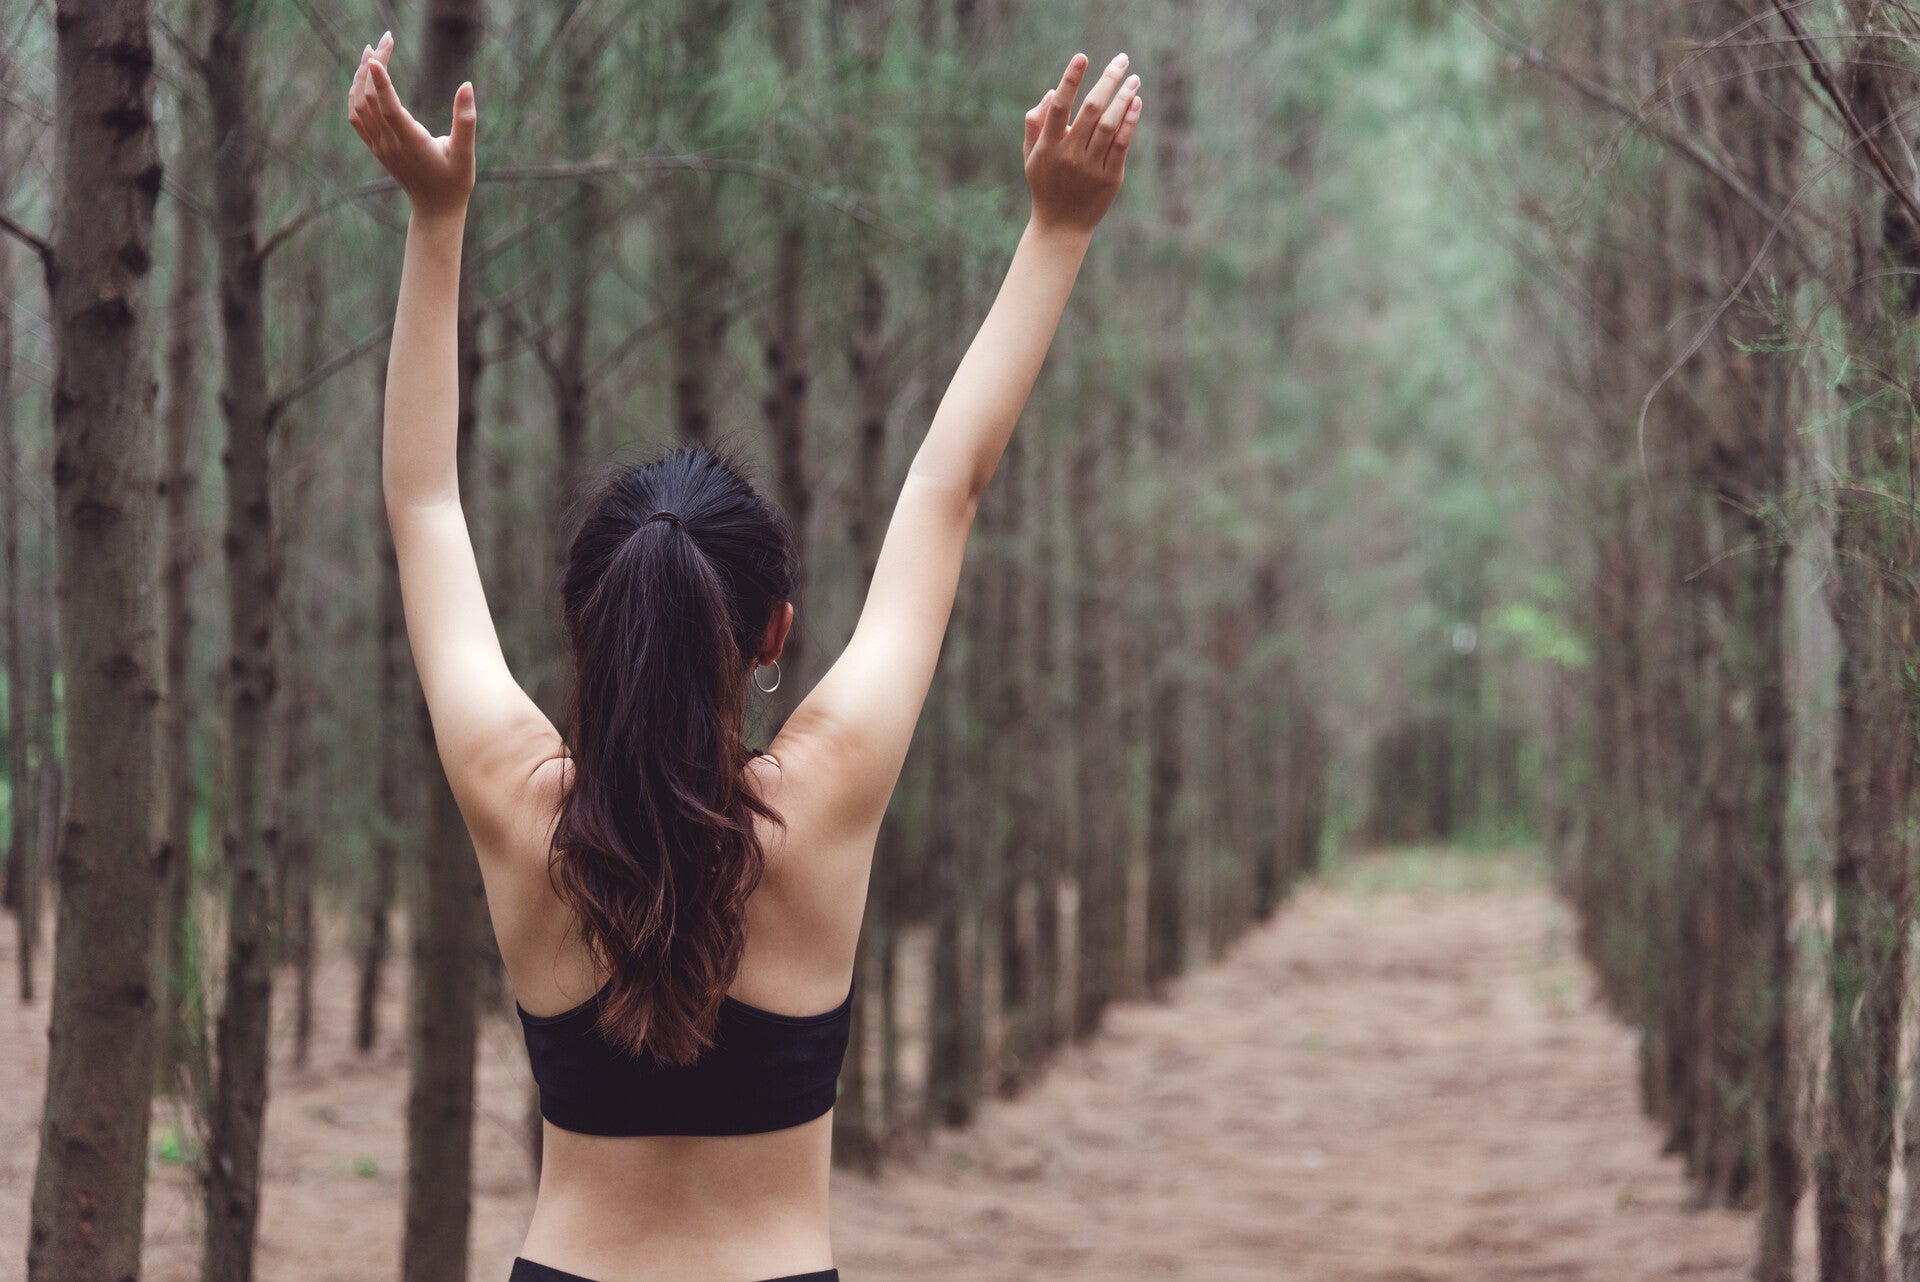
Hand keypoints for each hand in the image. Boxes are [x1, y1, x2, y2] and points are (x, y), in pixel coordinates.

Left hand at [346, 31, 476, 218]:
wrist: (435, 209)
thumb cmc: (455, 181)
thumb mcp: (466, 153)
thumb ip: (466, 120)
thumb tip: (466, 86)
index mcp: (412, 144)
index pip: (388, 109)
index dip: (380, 82)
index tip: (375, 55)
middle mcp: (390, 144)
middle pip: (370, 98)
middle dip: (374, 65)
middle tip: (387, 38)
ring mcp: (379, 145)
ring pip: (358, 105)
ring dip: (360, 76)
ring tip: (371, 51)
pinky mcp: (376, 146)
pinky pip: (356, 116)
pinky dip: (355, 93)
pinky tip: (363, 78)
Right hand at [1022, 52, 1142, 235]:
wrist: (1060, 226)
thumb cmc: (1045, 184)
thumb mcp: (1031, 156)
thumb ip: (1035, 123)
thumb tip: (1052, 92)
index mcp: (1048, 146)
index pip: (1060, 106)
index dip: (1071, 80)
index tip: (1082, 57)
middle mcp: (1070, 155)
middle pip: (1092, 110)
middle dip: (1108, 80)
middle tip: (1122, 60)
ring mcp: (1091, 168)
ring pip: (1110, 126)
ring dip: (1124, 98)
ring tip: (1134, 79)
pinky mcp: (1109, 179)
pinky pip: (1122, 145)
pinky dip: (1130, 122)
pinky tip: (1136, 103)